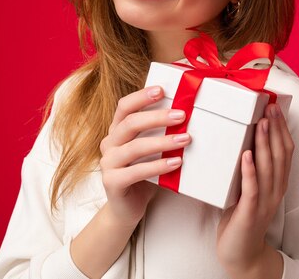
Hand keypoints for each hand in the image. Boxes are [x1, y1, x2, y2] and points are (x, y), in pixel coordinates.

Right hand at [99, 86, 191, 227]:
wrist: (127, 207)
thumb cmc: (145, 173)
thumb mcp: (153, 150)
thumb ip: (161, 133)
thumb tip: (190, 115)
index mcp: (117, 130)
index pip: (125, 107)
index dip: (141, 96)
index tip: (162, 90)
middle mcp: (109, 144)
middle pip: (131, 123)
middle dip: (158, 117)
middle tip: (182, 115)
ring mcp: (108, 163)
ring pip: (135, 147)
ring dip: (162, 142)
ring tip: (185, 139)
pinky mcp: (112, 183)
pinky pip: (136, 172)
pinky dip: (157, 166)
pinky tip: (176, 162)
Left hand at [216, 103, 294, 275]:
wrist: (241, 253)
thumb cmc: (241, 217)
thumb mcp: (248, 188)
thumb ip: (250, 168)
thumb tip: (241, 140)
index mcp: (278, 183)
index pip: (287, 151)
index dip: (283, 129)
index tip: (276, 109)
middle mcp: (276, 190)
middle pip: (281, 155)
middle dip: (276, 130)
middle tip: (270, 108)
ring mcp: (266, 201)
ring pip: (269, 168)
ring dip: (265, 144)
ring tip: (261, 123)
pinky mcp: (251, 212)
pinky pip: (252, 188)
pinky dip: (250, 170)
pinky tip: (246, 155)